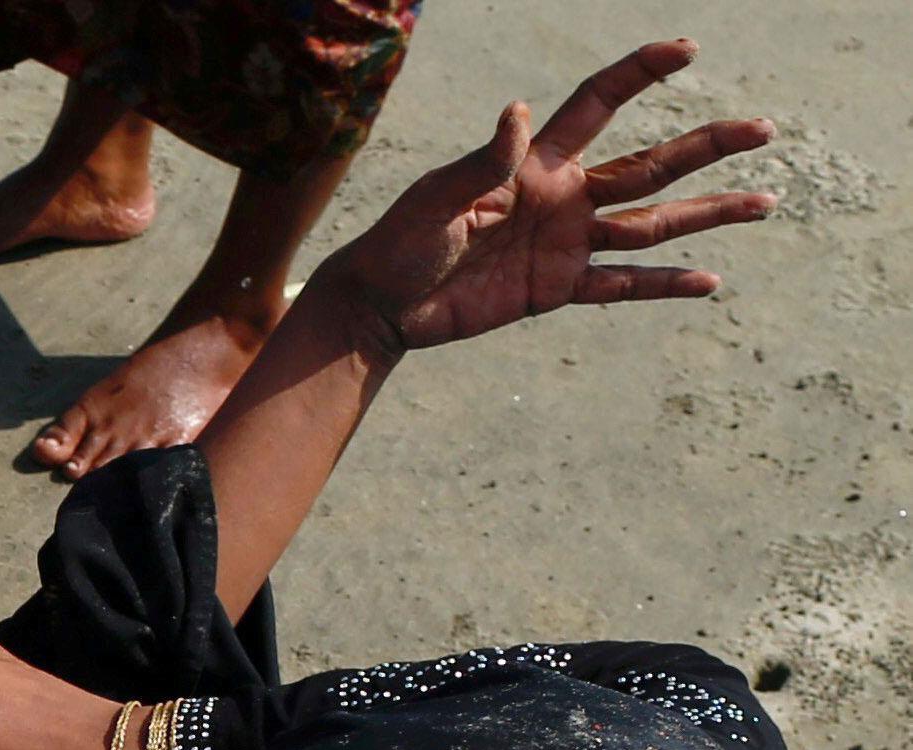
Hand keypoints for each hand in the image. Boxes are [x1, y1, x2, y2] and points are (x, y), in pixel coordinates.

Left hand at [326, 39, 773, 354]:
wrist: (381, 306)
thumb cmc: (399, 242)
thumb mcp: (436, 199)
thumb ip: (482, 163)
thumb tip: (515, 112)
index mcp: (535, 164)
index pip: (598, 106)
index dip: (639, 74)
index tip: (686, 49)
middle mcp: (562, 198)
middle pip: (649, 167)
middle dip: (706, 147)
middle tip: (763, 128)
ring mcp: (564, 244)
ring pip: (650, 226)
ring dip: (707, 215)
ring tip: (764, 201)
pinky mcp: (555, 289)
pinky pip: (620, 285)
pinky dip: (663, 285)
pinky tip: (709, 281)